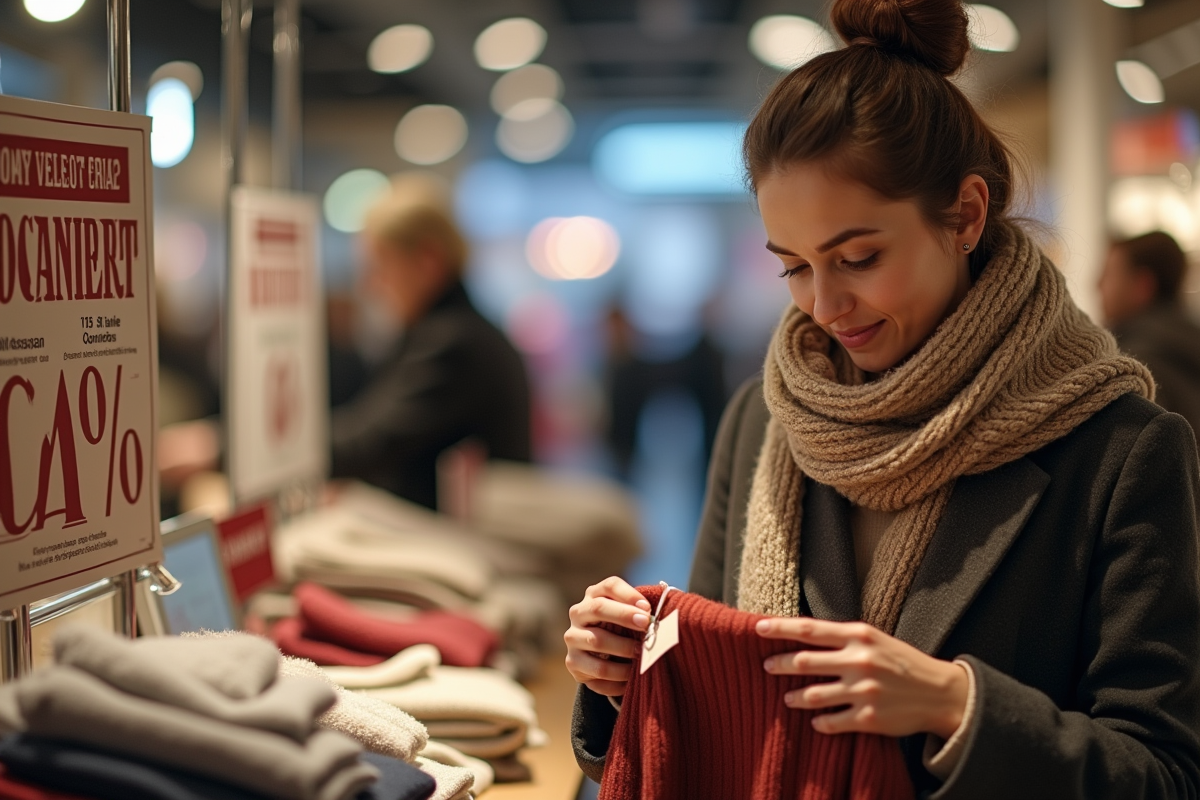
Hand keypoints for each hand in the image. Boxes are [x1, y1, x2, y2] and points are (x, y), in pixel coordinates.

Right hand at [564, 577, 651, 696]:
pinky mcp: (573, 663)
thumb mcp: (630, 616)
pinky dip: (618, 677)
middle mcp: (579, 613)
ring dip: (623, 649)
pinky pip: (597, 672)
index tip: (647, 608)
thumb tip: (666, 616)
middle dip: (624, 615)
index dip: (629, 595)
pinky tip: (632, 678)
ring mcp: (573, 638)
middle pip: (598, 608)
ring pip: (597, 641)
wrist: (600, 657)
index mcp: (595, 595)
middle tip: (646, 625)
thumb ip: (643, 612)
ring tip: (642, 656)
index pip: (609, 586)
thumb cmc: (623, 630)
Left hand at [756, 617, 968, 739]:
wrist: (940, 692)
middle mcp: (859, 661)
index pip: (809, 629)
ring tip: (788, 699)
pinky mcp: (869, 718)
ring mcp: (864, 691)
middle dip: (780, 664)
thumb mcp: (874, 639)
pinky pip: (831, 722)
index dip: (780, 628)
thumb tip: (802, 635)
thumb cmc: (902, 662)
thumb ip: (842, 638)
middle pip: (805, 662)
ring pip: (814, 695)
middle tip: (766, 666)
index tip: (757, 628)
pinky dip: (820, 722)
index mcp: (860, 636)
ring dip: (796, 697)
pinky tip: (816, 721)